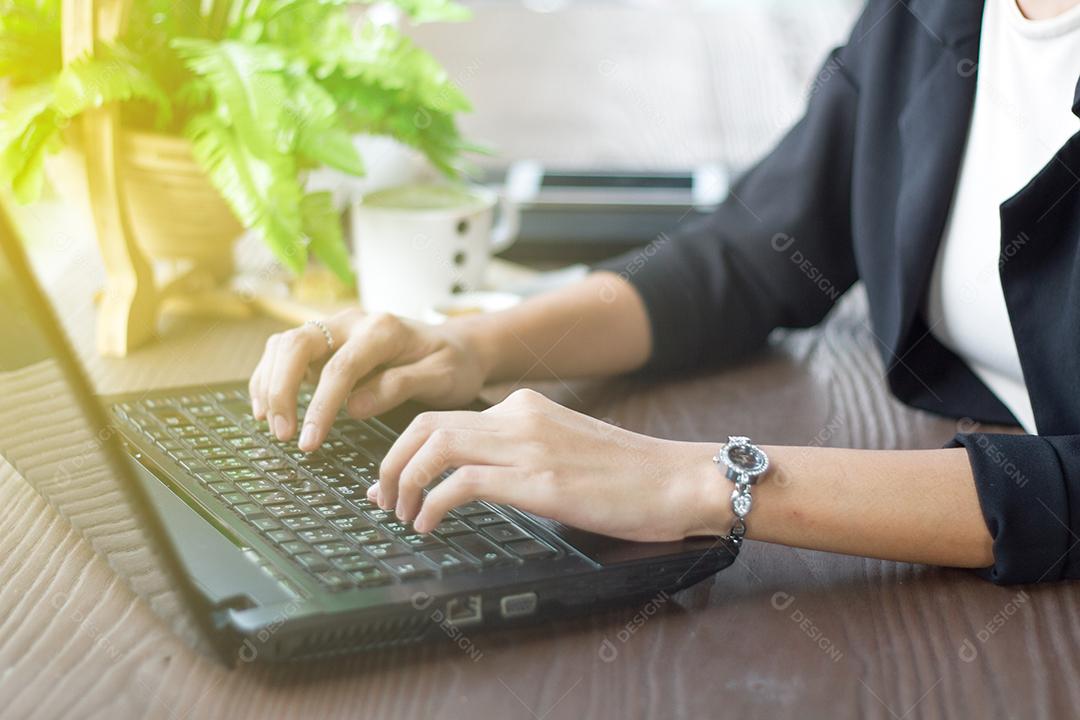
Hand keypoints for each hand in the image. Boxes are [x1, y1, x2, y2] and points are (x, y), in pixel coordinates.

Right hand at [248, 310, 493, 451]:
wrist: (458, 345)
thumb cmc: (453, 363)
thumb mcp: (442, 377)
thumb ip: (400, 387)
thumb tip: (354, 407)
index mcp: (383, 329)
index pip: (340, 367)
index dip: (320, 406)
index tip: (310, 442)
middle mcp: (353, 321)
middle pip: (297, 345)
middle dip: (281, 390)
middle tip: (283, 434)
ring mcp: (335, 328)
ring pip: (284, 345)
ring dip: (270, 385)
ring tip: (273, 427)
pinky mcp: (326, 341)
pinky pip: (284, 352)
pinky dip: (270, 378)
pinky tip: (267, 408)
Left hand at [370, 388, 729, 538]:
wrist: (681, 479)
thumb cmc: (632, 475)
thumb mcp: (567, 449)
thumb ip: (524, 452)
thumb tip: (481, 479)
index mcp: (525, 407)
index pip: (445, 417)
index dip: (404, 449)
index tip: (391, 480)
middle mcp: (520, 417)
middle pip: (426, 425)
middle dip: (390, 463)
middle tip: (381, 500)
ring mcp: (528, 445)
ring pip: (435, 446)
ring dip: (404, 484)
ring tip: (401, 517)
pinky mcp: (539, 480)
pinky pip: (460, 484)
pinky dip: (431, 505)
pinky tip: (429, 527)